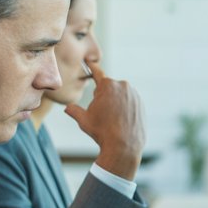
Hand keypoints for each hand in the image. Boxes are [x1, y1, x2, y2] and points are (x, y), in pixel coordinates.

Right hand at [64, 60, 145, 179]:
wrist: (124, 146)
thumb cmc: (102, 132)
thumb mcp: (83, 120)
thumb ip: (73, 110)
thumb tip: (67, 108)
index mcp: (107, 85)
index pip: (97, 72)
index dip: (91, 67)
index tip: (89, 61)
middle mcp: (122, 85)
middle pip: (108, 88)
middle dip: (103, 98)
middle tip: (102, 115)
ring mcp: (134, 94)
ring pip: (119, 96)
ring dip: (114, 103)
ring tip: (112, 120)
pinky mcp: (141, 103)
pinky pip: (128, 102)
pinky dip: (124, 109)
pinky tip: (121, 121)